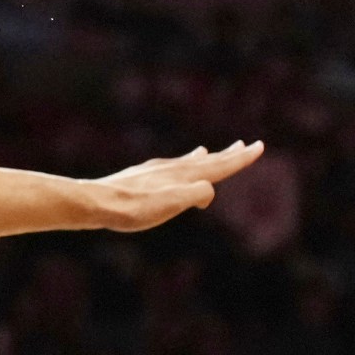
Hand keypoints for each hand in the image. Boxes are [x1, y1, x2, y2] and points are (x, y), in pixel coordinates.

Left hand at [87, 141, 263, 232]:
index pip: (218, 166)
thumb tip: (208, 191)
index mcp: (182, 176)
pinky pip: (171, 167)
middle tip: (247, 144)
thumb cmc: (133, 209)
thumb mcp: (168, 205)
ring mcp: (156, 171)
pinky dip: (181, 164)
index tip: (259, 146)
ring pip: (187, 162)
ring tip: (211, 151)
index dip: (240, 158)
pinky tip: (175, 166)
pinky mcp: (142, 177)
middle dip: (228, 155)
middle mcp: (172, 169)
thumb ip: (192, 195)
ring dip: (204, 158)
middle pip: (206, 160)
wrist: (95, 202)